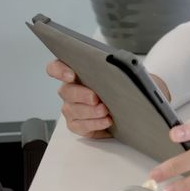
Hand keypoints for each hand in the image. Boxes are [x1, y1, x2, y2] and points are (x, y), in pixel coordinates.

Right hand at [46, 59, 172, 138]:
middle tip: (95, 98)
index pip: (56, 68)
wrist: (133, 104)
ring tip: (105, 111)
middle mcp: (70, 90)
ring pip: (72, 110)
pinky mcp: (77, 124)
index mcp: (76, 73)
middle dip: (81, 95)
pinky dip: (94, 124)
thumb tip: (123, 65)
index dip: (59, 70)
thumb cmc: (125, 85)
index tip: (71, 75)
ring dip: (89, 112)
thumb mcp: (124, 72)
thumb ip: (118, 67)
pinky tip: (106, 122)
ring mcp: (72, 108)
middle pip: (66, 91)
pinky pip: (80, 126)